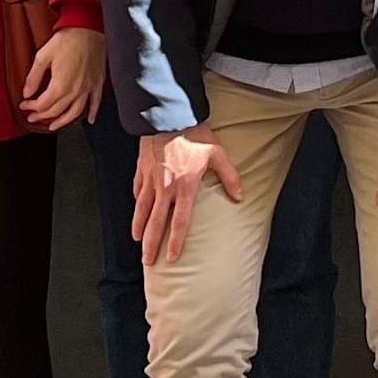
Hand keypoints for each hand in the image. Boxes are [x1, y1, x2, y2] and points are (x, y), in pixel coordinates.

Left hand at [20, 26, 105, 130]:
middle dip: (42, 115)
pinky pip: (96, 103)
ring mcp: (88, 88)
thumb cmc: (67, 39)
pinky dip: (92, 113)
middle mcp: (75, 90)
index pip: (43, 104)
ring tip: (54, 126)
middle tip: (33, 116)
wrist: (89, 28)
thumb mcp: (43, 55)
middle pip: (57, 111)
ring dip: (63, 121)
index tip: (24, 104)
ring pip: (75, 113)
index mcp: (60, 85)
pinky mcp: (97, 83)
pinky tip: (89, 120)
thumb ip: (34, 77)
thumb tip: (27, 92)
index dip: (31, 107)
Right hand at [133, 124, 244, 268]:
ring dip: (139, 227)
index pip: (180, 222)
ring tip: (137, 241)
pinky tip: (136, 210)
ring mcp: (151, 180)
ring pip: (142, 210)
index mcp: (185, 188)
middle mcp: (166, 189)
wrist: (169, 117)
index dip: (176, 242)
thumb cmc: (195, 135)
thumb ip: (229, 177)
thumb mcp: (217, 154)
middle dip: (151, 244)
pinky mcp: (142, 169)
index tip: (172, 257)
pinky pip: (138, 190)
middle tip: (148, 261)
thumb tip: (240, 197)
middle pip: (156, 223)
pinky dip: (137, 201)